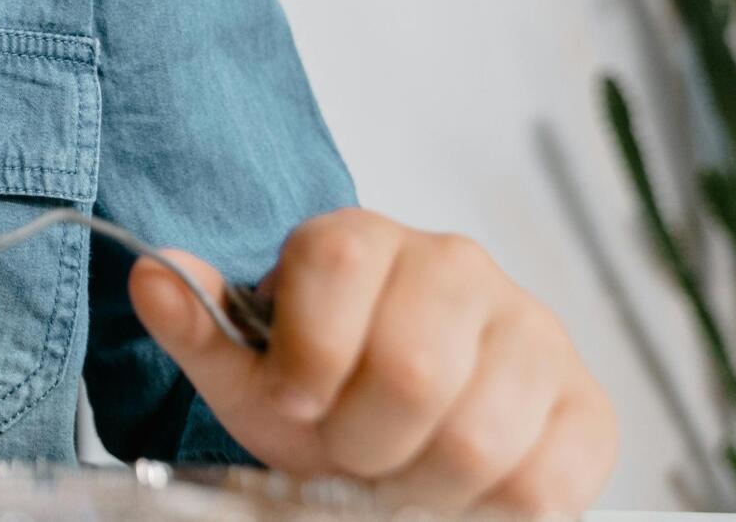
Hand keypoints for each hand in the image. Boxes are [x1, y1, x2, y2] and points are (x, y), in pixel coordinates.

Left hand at [129, 208, 616, 512]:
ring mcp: (532, 329)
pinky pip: (546, 479)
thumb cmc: (323, 393)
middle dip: (364, 441)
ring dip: (422, 485)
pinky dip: (488, 510)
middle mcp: (456, 265)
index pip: (335, 271)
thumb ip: (198, 328)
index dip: (307, 362)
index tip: (296, 405)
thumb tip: (150, 277)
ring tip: (399, 473)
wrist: (405, 429)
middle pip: (412, 370)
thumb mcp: (248, 370)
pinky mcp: (585, 403)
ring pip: (479, 436)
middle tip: (351, 453)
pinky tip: (457, 489)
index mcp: (363, 240)